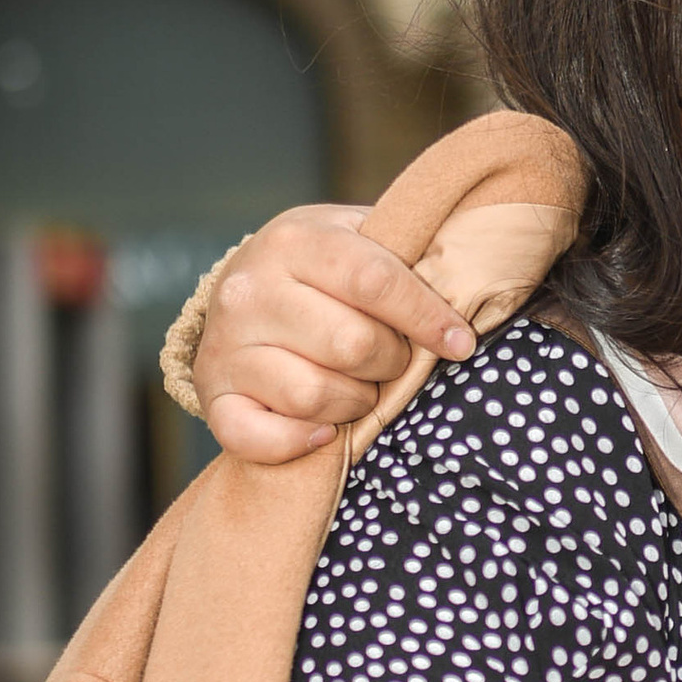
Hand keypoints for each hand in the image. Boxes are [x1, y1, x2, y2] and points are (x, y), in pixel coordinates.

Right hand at [193, 207, 474, 461]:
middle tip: (393, 361)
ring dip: (355, 403)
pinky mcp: (213, 394)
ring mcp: (226, 345)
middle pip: (352, 345)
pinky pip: (257, 436)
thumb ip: (404, 254)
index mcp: (295, 241)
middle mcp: (251, 290)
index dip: (427, 318)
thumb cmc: (321, 269)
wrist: (240, 288)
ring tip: (359, 388)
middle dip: (391, 362)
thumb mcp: (356, 239)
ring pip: (314, 395)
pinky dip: (298, 442)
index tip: (460, 343)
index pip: (374, 281)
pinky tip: (322, 431)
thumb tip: (468, 281)